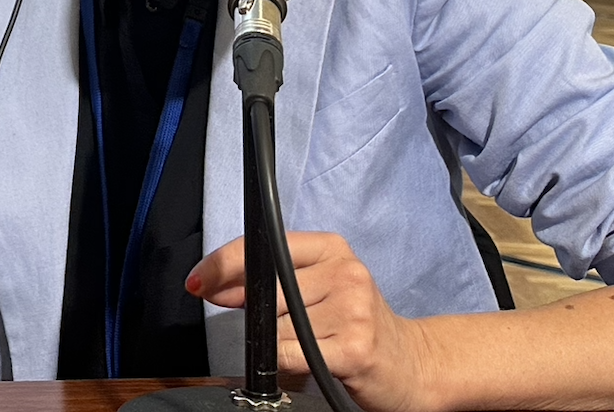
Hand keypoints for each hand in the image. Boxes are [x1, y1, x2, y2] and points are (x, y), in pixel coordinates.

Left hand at [188, 232, 437, 411]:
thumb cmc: (356, 325)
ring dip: (277, 344)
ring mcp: (352, 309)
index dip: (224, 264)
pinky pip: (292, 354)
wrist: (413, 364)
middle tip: (262, 325)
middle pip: (266, 291)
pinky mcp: (354, 347)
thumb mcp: (320, 289)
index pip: (264, 248)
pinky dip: (287, 363)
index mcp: (332, 249)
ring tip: (306, 346)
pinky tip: (307, 361)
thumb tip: (215, 285)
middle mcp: (345, 272)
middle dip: (248, 312)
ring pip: (277, 327)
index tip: (199, 280)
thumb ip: (272, 283)